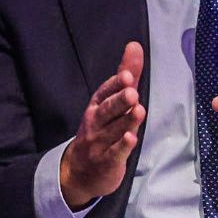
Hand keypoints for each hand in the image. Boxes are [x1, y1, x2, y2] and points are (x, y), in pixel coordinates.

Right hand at [60, 41, 145, 208]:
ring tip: (138, 111)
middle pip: (107, 110)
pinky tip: (131, 138)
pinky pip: (114, 153)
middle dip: (119, 101)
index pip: (104, 92)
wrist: (79, 172)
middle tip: (132, 92)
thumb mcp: (112, 100)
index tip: (128, 75)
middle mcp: (96, 123)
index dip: (115, 84)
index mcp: (96, 106)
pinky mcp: (106, 162)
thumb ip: (126, 74)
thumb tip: (135, 46)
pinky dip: (122, 146)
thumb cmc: (100, 131)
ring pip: (113, 130)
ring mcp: (99, 143)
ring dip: (125, 121)